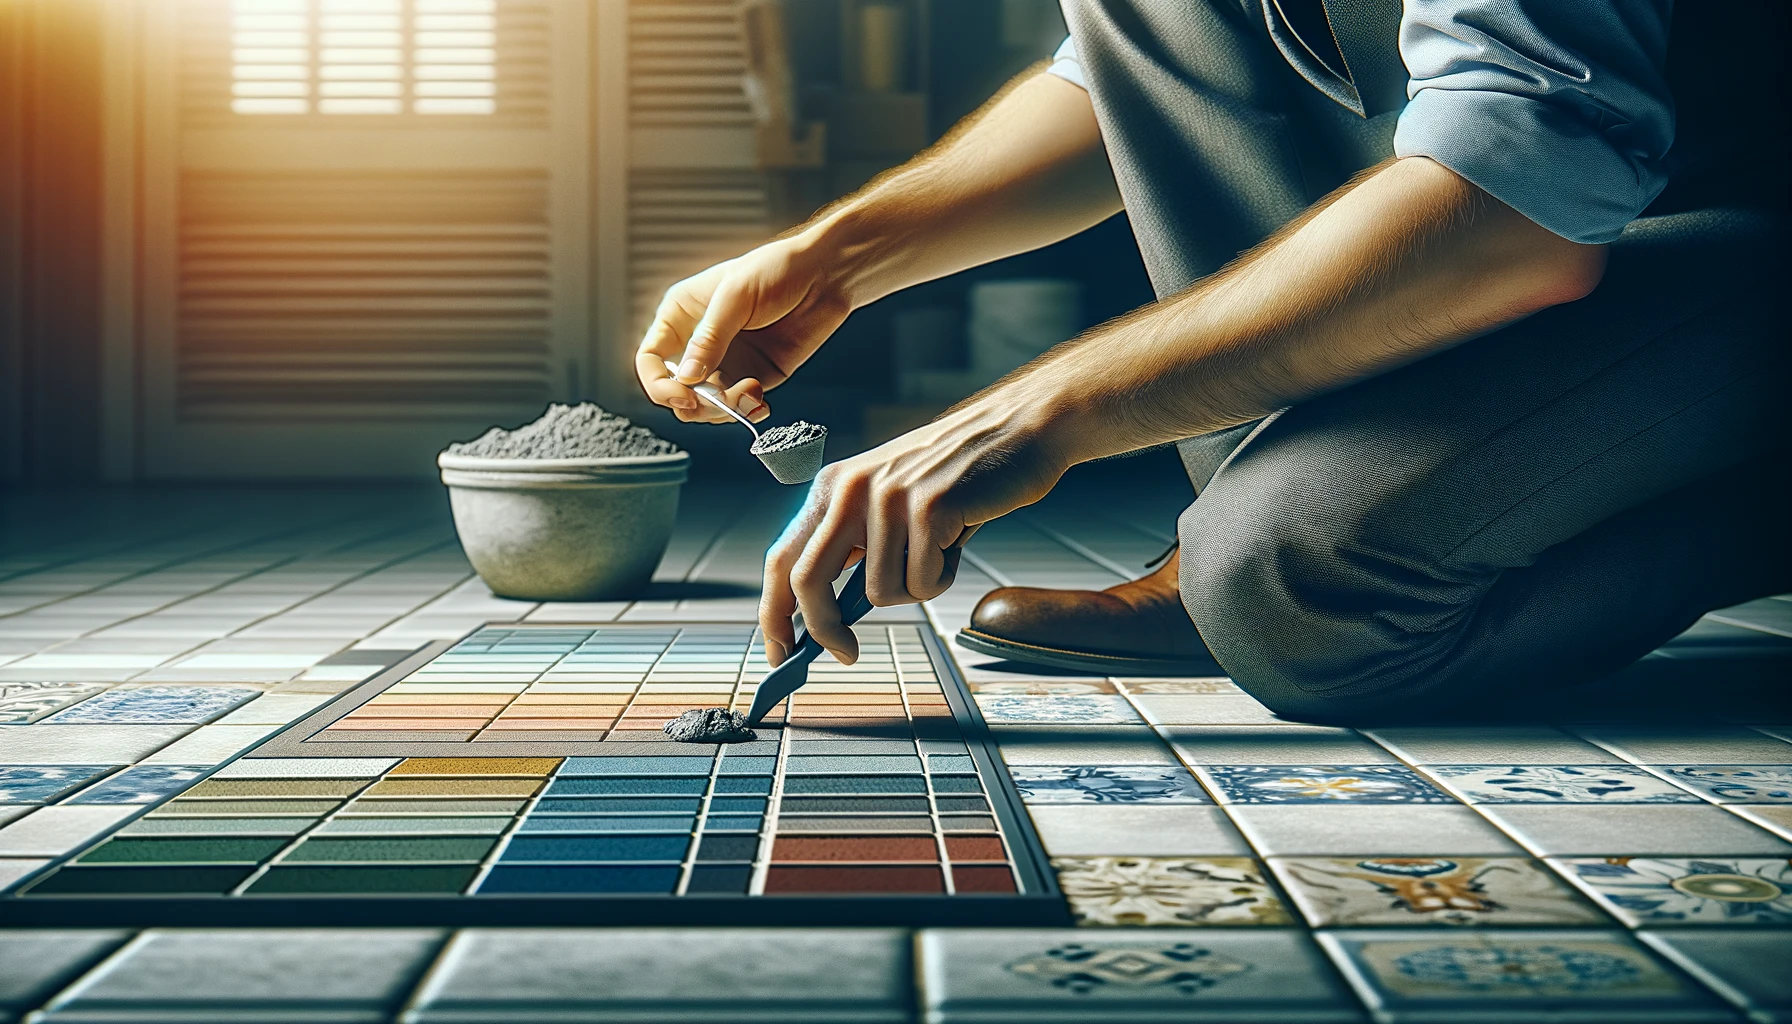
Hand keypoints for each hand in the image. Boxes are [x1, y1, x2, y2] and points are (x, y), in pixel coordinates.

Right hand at [635, 230, 853, 423]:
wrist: (827, 275)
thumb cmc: (778, 269)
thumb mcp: (736, 297)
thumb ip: (709, 339)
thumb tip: (687, 379)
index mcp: (682, 316)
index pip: (651, 360)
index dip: (659, 383)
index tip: (683, 394)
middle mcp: (699, 343)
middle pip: (678, 392)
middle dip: (697, 404)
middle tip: (723, 399)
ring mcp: (727, 362)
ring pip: (707, 406)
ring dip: (725, 410)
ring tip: (752, 392)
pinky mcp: (754, 376)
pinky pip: (739, 406)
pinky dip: (747, 411)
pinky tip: (761, 402)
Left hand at [759, 397, 1070, 666]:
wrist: (1015, 429)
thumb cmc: (954, 478)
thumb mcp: (886, 505)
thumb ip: (853, 550)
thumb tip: (825, 619)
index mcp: (832, 488)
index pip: (781, 557)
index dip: (773, 613)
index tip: (780, 654)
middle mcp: (850, 489)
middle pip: (808, 580)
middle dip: (824, 629)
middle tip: (846, 653)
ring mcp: (888, 497)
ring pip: (880, 593)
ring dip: (915, 589)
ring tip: (938, 551)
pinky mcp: (930, 508)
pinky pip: (923, 583)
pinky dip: (943, 577)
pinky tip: (957, 541)